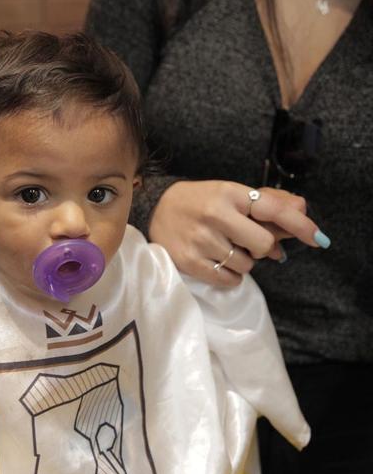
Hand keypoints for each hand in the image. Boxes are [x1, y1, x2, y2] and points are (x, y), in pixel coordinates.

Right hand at [149, 180, 324, 286]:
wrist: (156, 209)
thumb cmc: (200, 202)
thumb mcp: (230, 194)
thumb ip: (266, 202)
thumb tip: (301, 208)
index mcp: (229, 194)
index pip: (272, 209)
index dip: (299, 224)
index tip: (317, 238)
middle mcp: (215, 215)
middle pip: (263, 244)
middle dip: (262, 247)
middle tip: (247, 242)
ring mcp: (201, 241)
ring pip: (246, 265)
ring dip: (243, 261)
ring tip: (224, 249)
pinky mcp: (190, 262)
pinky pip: (229, 279)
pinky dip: (231, 275)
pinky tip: (218, 262)